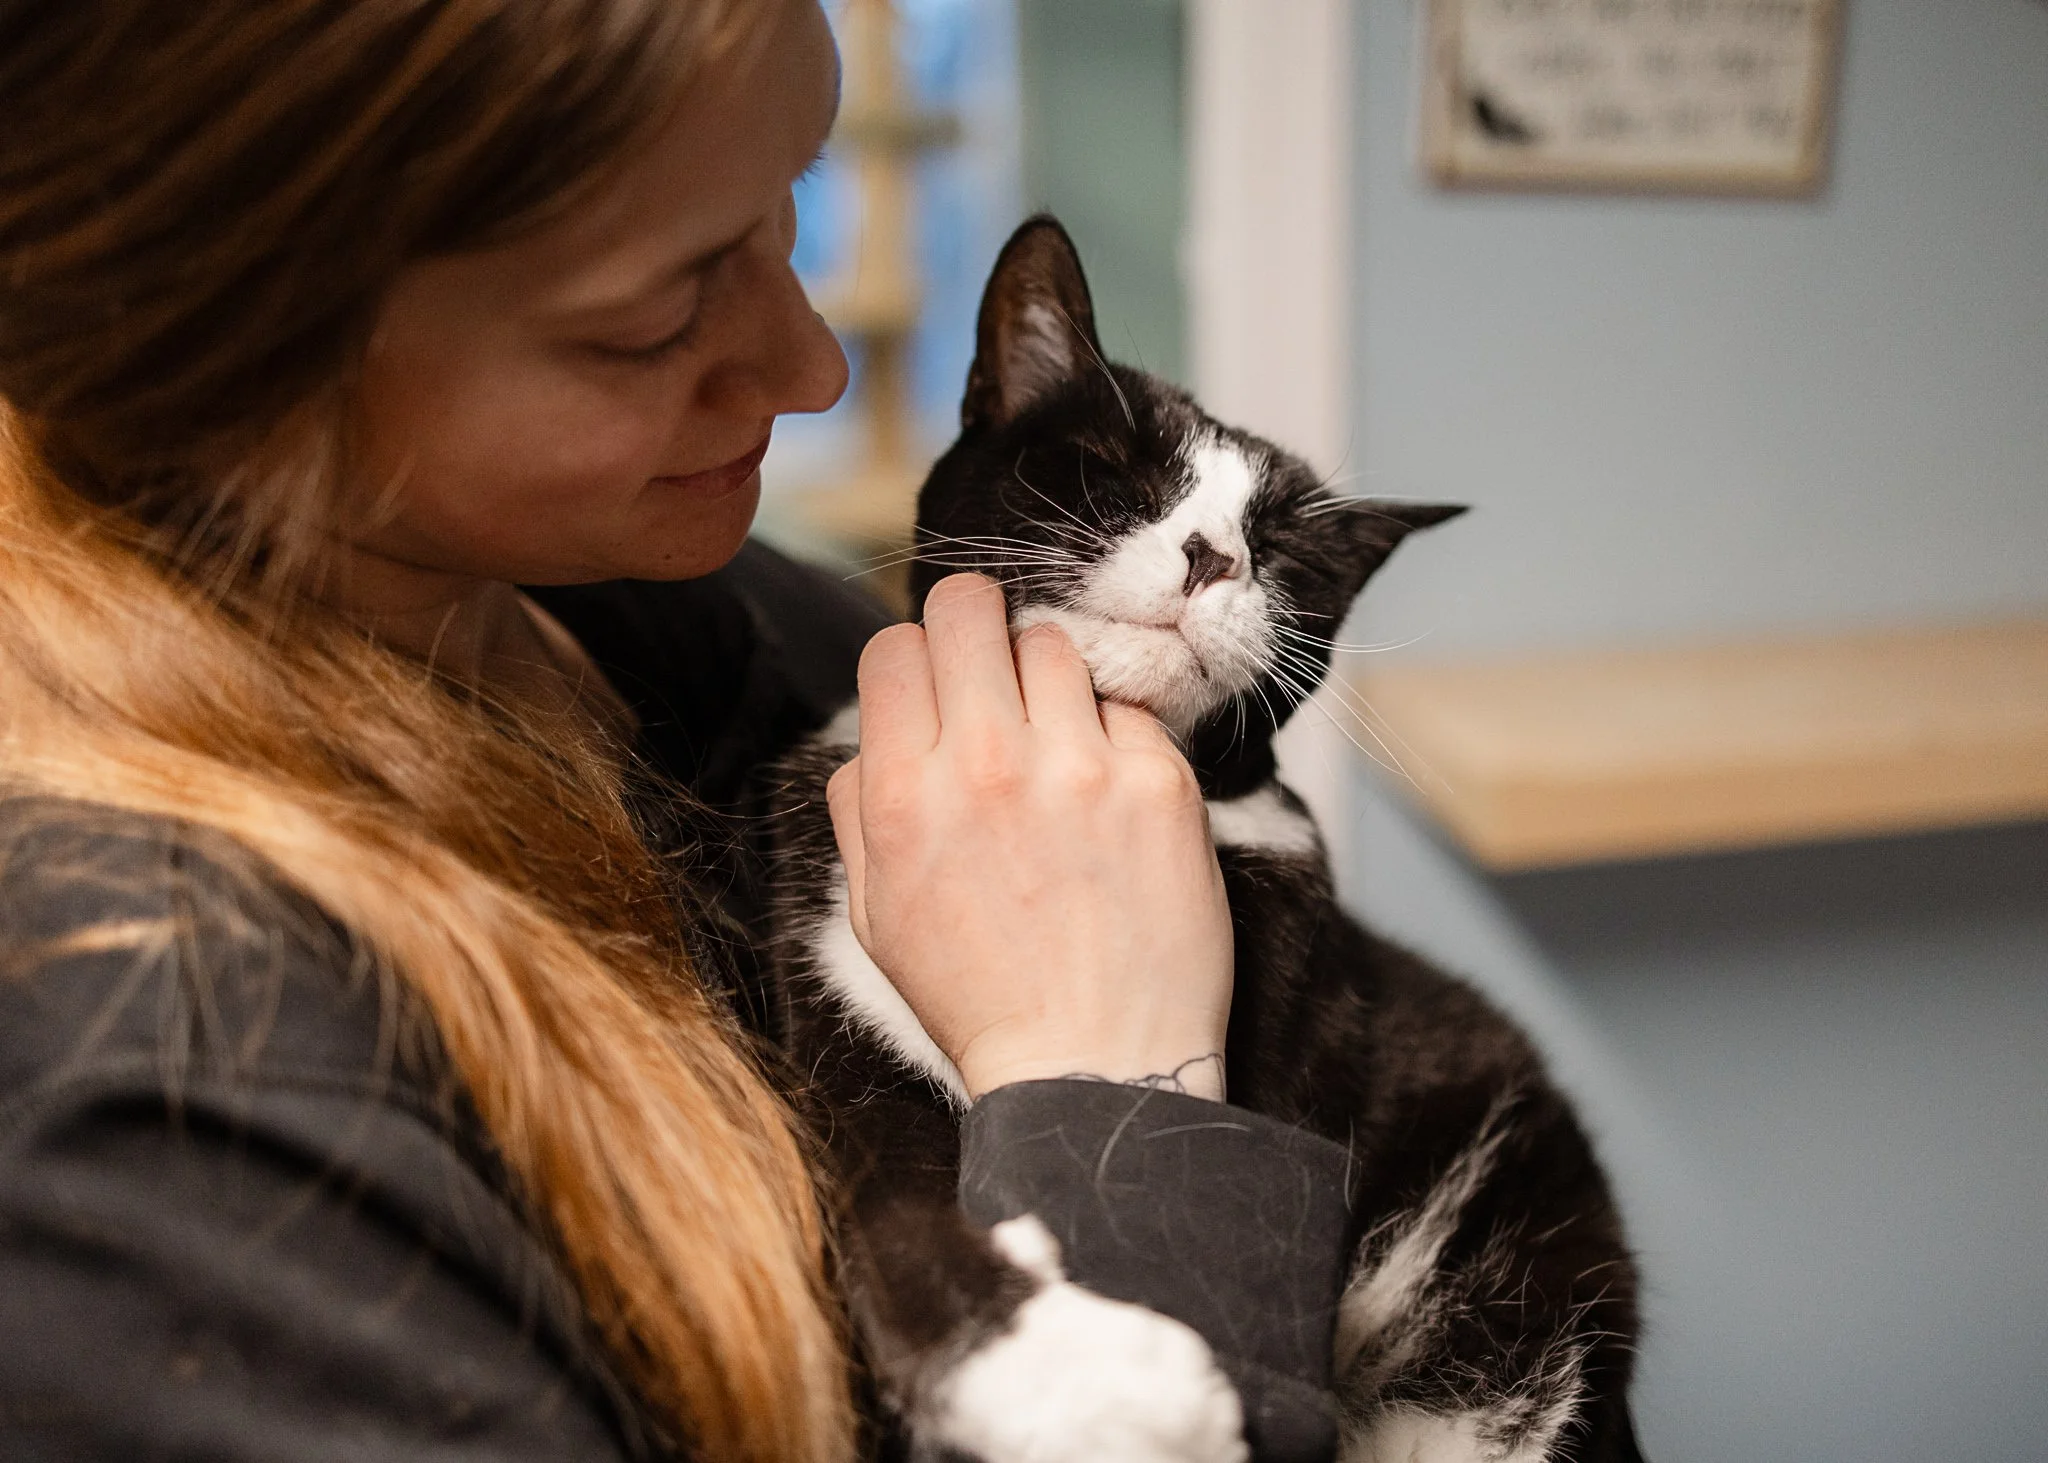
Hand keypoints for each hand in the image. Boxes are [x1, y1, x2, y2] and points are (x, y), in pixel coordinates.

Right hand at [826, 574, 1232, 1100]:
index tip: (938, 688)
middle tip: (994, 672)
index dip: (915, 660)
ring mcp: (1081, 768)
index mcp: (904, 797)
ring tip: (1057, 741)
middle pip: (970, 608)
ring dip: (1049, 678)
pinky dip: (1116, 736)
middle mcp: (987, 765)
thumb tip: (878, 729)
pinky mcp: (1161, 782)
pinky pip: (1129, 706)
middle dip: (975, 628)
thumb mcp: (875, 914)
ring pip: (1054, 642)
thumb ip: (861, 806)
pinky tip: (1110, 794)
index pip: (895, 646)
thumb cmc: (980, 997)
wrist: (1094, 1070)